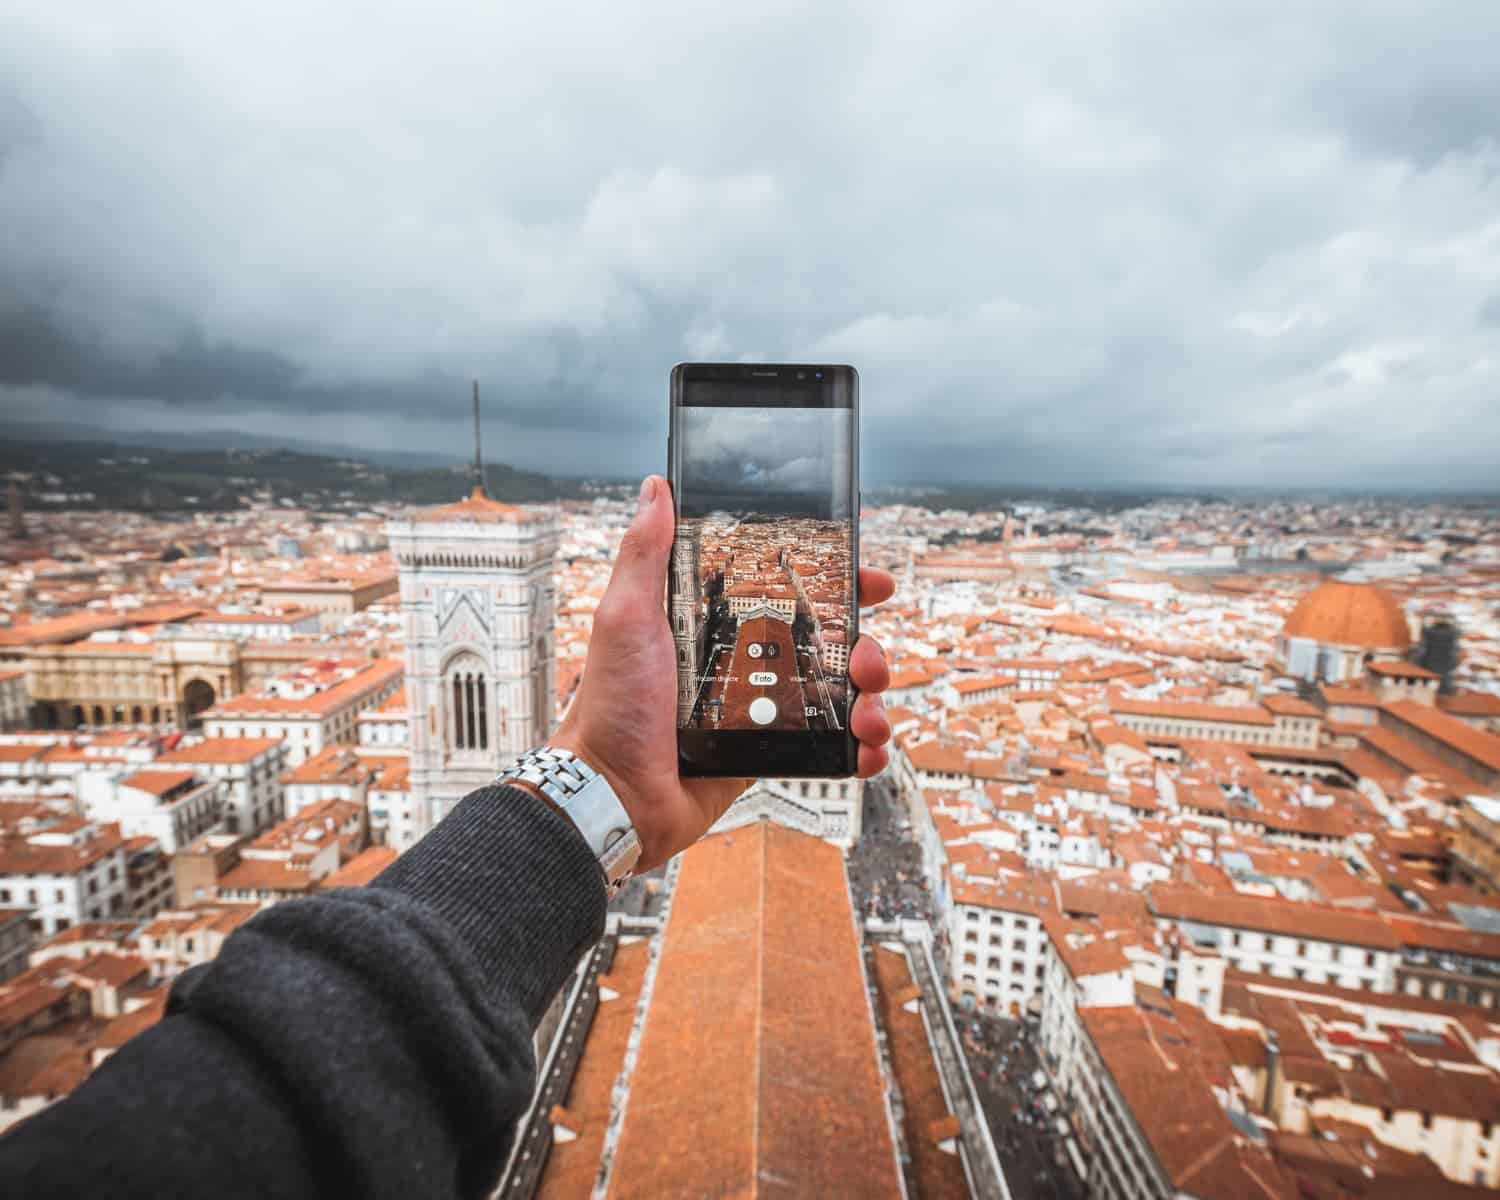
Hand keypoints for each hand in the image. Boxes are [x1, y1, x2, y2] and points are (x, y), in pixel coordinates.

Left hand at [550, 475, 895, 871]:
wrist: (612, 795)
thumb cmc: (610, 708)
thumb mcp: (625, 618)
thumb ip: (643, 553)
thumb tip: (654, 487)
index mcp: (715, 622)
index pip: (788, 590)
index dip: (836, 581)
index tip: (869, 577)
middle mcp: (742, 659)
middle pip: (828, 641)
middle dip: (866, 645)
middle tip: (867, 658)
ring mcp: (759, 708)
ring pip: (838, 693)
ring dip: (870, 698)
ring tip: (868, 713)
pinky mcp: (766, 753)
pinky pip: (828, 747)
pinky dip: (860, 748)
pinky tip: (867, 749)